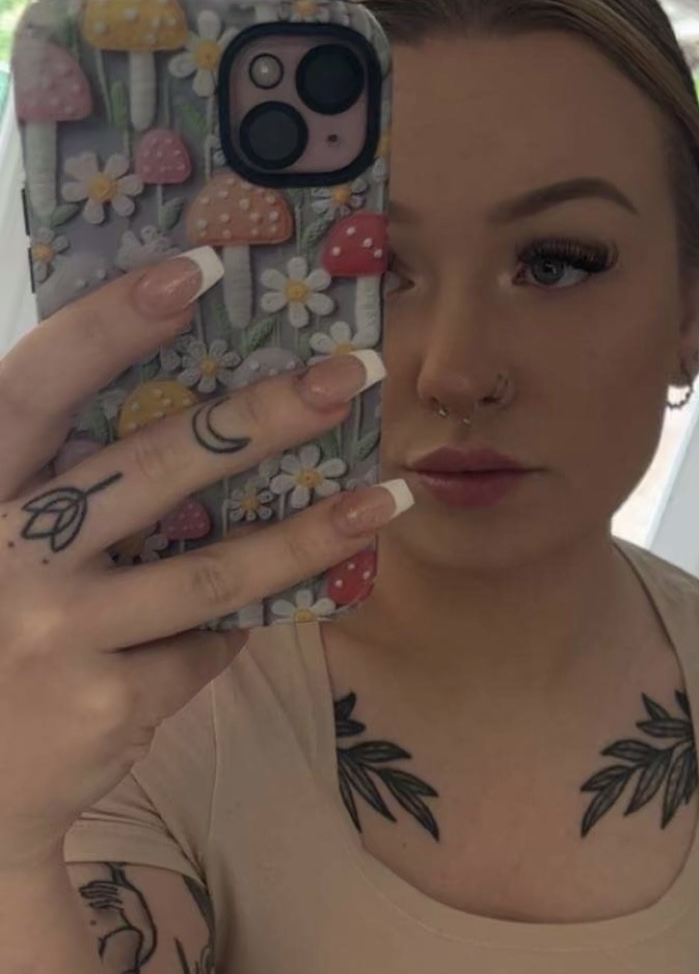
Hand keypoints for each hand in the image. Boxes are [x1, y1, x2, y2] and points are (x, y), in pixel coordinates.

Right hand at [0, 251, 400, 869]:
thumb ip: (53, 481)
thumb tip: (188, 409)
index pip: (35, 385)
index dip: (110, 325)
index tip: (195, 270)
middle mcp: (5, 554)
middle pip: (152, 467)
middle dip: (262, 417)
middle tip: (350, 375)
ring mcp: (57, 635)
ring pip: (211, 573)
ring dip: (309, 534)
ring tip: (386, 499)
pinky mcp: (106, 703)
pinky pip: (205, 649)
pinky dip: (237, 628)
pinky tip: (270, 609)